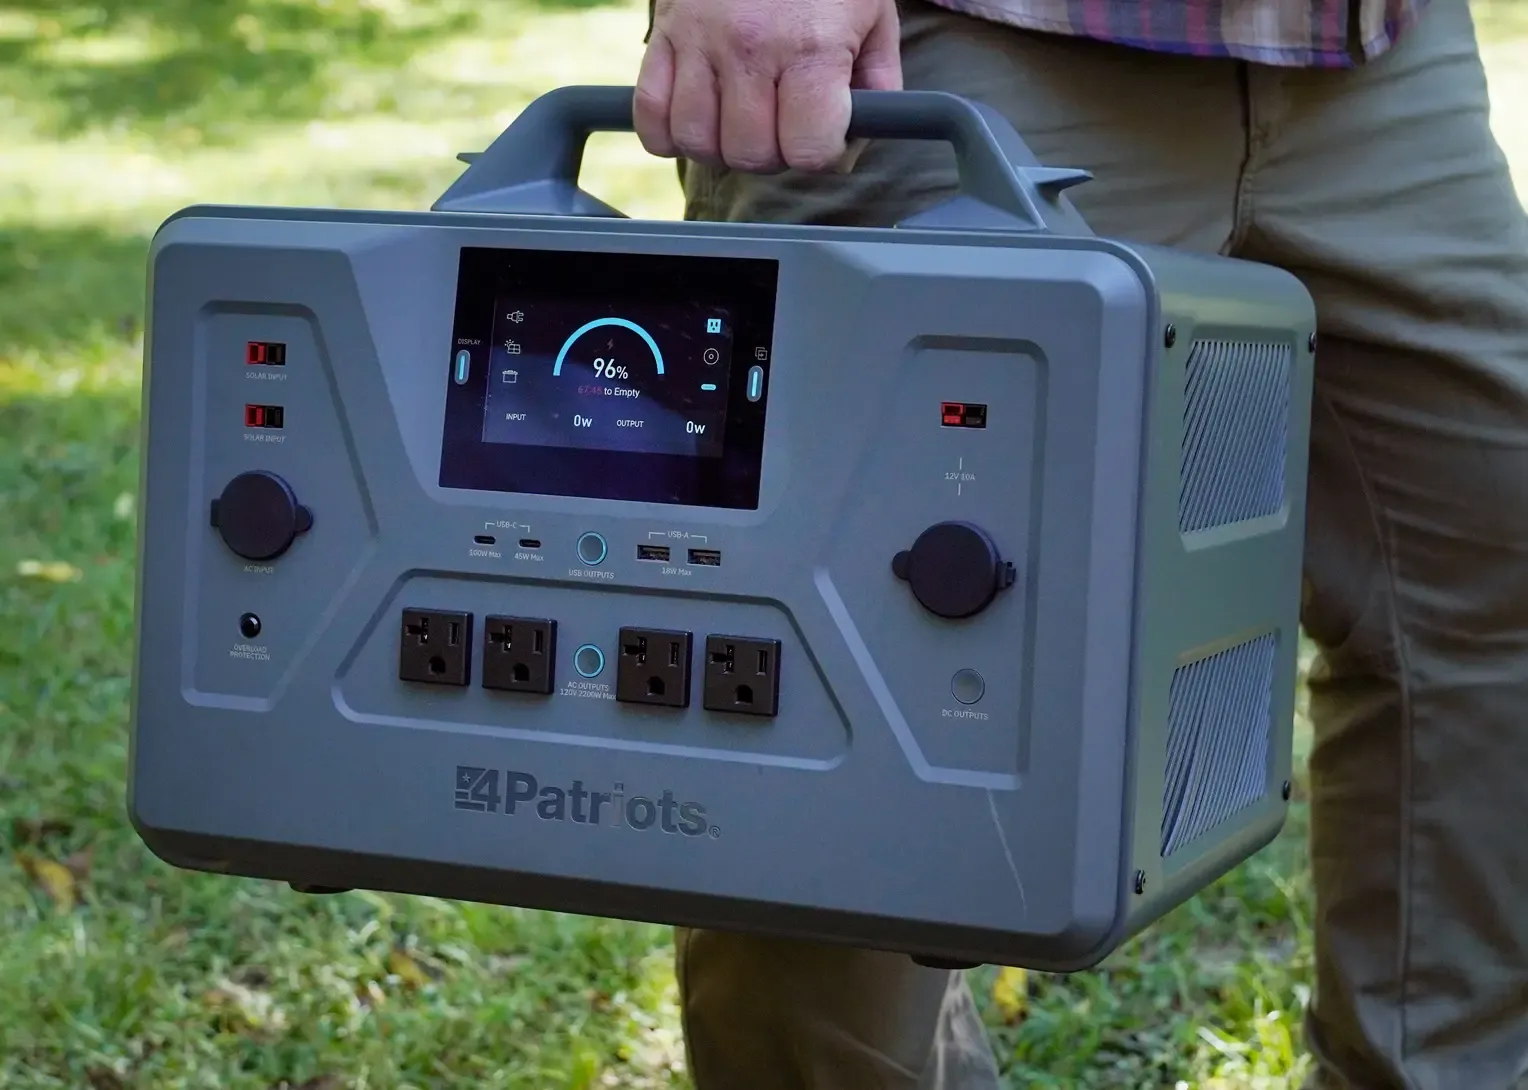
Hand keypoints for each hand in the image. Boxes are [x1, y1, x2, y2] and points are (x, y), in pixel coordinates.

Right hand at [634, 0, 901, 173]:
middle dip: (770, 155)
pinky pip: (651, 114)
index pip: (808, 149)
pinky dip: (668, 133)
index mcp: (812, 48)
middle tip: (780, 128)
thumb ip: (876, 88)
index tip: (820, 134)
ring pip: (697, 141)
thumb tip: (852, 145)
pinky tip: (696, 121)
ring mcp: (700, 41)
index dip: (819, 153)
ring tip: (740, 123)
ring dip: (720, 148)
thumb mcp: (873, 20)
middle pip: (750, 155)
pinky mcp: (664, 33)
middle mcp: (752, 47)